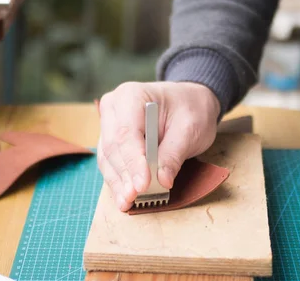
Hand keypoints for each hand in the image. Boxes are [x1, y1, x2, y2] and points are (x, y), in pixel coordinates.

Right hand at [96, 81, 219, 210]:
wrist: (189, 101)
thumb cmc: (190, 109)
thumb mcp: (190, 128)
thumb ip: (174, 153)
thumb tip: (162, 180)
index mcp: (131, 96)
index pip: (126, 133)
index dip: (132, 161)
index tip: (141, 184)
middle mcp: (114, 109)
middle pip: (113, 147)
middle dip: (124, 175)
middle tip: (134, 197)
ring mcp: (110, 125)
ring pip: (108, 158)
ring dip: (118, 182)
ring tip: (128, 202)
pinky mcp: (112, 141)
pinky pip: (112, 164)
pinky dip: (119, 181)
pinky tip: (125, 197)